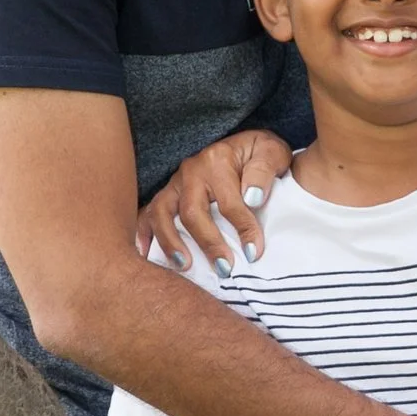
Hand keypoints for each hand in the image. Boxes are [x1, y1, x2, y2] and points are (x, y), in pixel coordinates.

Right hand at [138, 129, 292, 275]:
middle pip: (192, 212)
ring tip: (185, 266)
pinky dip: (144, 234)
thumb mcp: (272, 152)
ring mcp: (175, 183)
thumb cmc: (259, 154)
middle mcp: (191, 170)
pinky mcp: (167, 194)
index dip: (242, 229)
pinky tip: (146, 255)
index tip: (253, 253)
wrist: (245, 147)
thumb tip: (252, 197)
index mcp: (217, 159)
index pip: (229, 201)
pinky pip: (148, 214)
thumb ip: (264, 171)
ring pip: (163, 214)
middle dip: (207, 243)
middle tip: (224, 268)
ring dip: (171, 242)